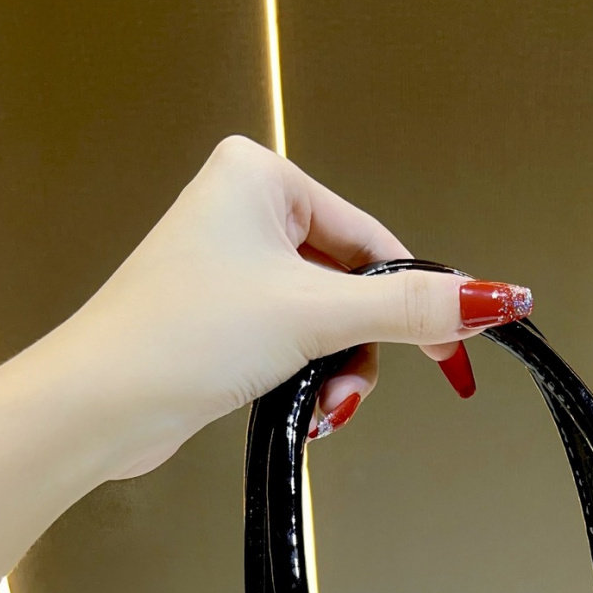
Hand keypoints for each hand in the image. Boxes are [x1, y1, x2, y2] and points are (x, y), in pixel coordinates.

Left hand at [59, 135, 532, 477]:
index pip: (372, 242)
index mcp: (261, 178)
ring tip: (319, 409)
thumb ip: (410, 310)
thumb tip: (492, 298)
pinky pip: (297, 348)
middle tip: (350, 390)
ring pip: (329, 327)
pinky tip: (300, 413)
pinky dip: (308, 385)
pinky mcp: (223, 322)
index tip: (449, 350)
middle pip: (353, 288)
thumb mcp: (315, 316)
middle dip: (359, 352)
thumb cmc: (178, 337)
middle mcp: (244, 214)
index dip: (414, 302)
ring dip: (336, 377)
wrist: (99, 406)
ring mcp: (231, 271)